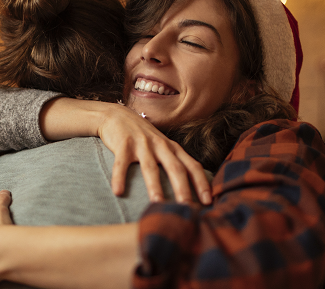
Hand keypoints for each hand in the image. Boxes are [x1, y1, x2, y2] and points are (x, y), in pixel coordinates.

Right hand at [97, 104, 211, 204]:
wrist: (117, 115)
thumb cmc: (142, 137)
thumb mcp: (162, 147)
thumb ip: (174, 163)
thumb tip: (189, 192)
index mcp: (173, 148)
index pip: (192, 166)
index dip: (201, 183)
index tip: (207, 202)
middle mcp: (161, 145)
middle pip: (175, 168)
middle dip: (183, 189)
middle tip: (186, 208)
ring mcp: (142, 144)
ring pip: (150, 168)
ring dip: (155, 186)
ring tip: (157, 204)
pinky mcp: (123, 144)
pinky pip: (122, 163)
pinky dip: (120, 177)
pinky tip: (118, 192)